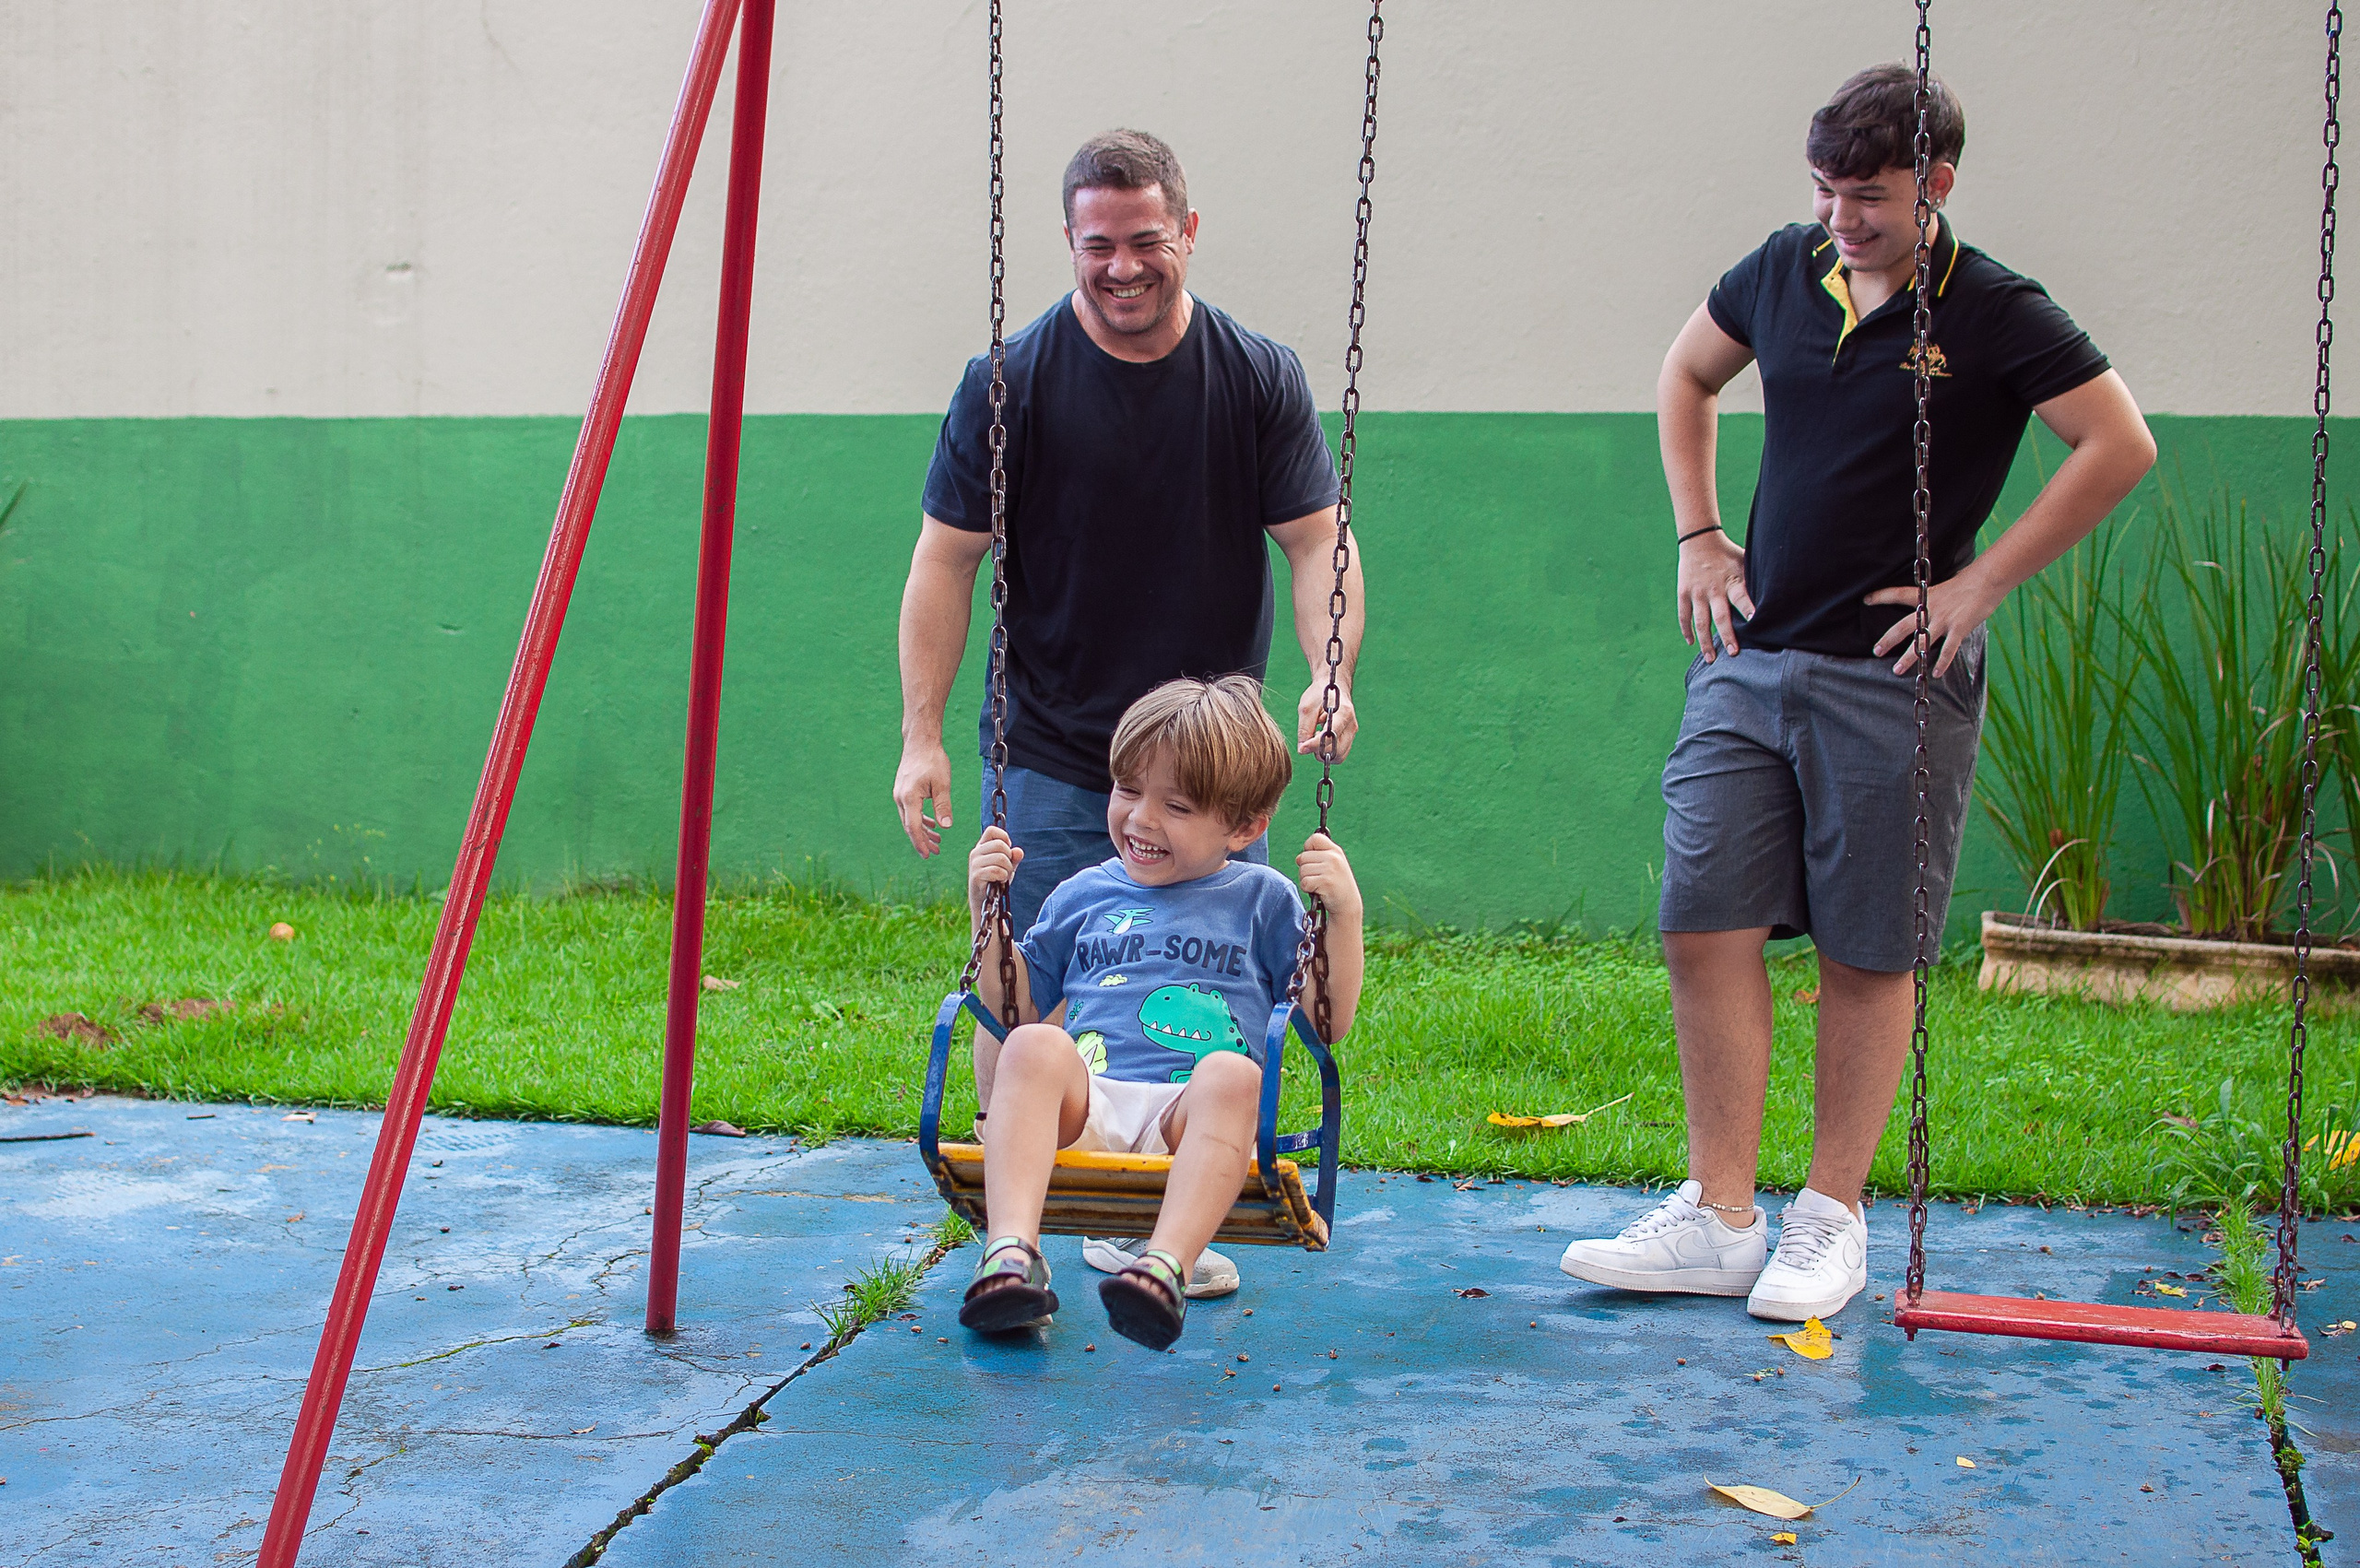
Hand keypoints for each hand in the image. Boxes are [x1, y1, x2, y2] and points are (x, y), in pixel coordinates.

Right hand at [893, 739, 954, 855]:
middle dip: (922, 841)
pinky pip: (911, 811)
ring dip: (923, 832)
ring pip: (910, 819)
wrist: (920, 742)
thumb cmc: (932, 760)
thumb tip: (946, 826)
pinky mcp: (904, 791)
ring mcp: (900, 794)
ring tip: (938, 842)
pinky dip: (921, 820)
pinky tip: (932, 825)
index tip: (928, 855)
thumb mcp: (942, 783)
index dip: (920, 843)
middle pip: (910, 826)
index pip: (913, 827)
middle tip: (936, 853)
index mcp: (908, 798)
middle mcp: (900, 798)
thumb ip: (943, 805)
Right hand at [968, 826, 1022, 912]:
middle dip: (1009, 858)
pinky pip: (997, 871)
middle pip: (1000, 844)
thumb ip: (1013, 857)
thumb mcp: (1007, 866)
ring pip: (1001, 858)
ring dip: (1007, 869)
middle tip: (1006, 869)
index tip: (1007, 852)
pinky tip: (999, 881)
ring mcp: (974, 863)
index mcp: (982, 847)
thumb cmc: (996, 881)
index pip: (992, 831)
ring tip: (1003, 876)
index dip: (1004, 838)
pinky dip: (1003, 877)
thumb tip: (1018, 851)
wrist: (985, 902)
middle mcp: (976, 852)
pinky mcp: (976, 875)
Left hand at [1296, 678, 1357, 760]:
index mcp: (1343, 713)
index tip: (1301, 748)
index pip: (1330, 736)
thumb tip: (1302, 750)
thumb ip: (1304, 729)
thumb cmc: (1319, 695)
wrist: (1334, 687)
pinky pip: (1340, 754)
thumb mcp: (1307, 708)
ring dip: (1324, 753)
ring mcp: (1352, 732)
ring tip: (1316, 738)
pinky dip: (1329, 752)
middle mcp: (1351, 725)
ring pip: (1339, 756)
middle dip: (1319, 751)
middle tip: (1309, 739)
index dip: (1314, 745)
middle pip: (1336, 751)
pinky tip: (1322, 739)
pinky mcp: (1350, 737)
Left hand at [1296, 832, 1362, 923]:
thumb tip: (1298, 858)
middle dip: (1305, 869)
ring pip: (1302, 870)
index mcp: (1335, 851)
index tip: (1313, 860)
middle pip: (1303, 857)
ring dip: (1306, 880)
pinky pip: (1304, 882)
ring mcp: (1330, 869)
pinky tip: (1318, 891)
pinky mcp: (1325, 882)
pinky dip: (1307, 889)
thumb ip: (1317, 857)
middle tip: (1318, 878)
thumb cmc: (1336, 885)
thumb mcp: (1332, 865)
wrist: (1347, 905)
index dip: (1308, 848)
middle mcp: (1333, 857)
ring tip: (1319, 885)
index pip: (1315, 838)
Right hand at [1677, 529, 1753, 660]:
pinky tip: (1691, 642)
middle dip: (1727, 636)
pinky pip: (1684, 615)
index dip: (1748, 608)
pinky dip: (1686, 630)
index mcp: (1732, 581)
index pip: (1741, 597)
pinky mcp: (1684, 593)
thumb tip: (1777, 594)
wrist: (1699, 539)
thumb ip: (1754, 579)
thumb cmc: (1728, 554)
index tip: (1754, 621)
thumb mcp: (1744, 562)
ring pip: (1700, 621)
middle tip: (1733, 653)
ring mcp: (1697, 592)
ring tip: (1711, 659)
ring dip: (1705, 641)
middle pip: (1720, 616)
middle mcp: (1714, 589)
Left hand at [1865, 570, 2002, 676]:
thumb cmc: (1969, 582)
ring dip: (1908, 658)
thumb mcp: (1945, 588)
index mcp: (1926, 596)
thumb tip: (1931, 605)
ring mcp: (1944, 619)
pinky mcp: (1959, 627)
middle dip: (1888, 640)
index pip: (1898, 594)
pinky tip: (1936, 673)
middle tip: (1876, 651)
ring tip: (1897, 670)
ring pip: (1921, 642)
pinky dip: (1942, 662)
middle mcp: (1931, 609)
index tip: (1866, 600)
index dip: (1881, 596)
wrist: (1988, 579)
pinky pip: (1948, 649)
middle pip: (1903, 626)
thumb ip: (1936, 600)